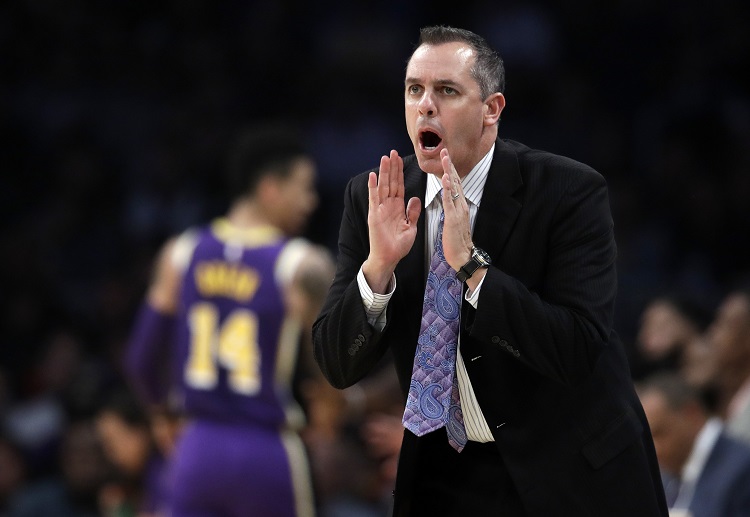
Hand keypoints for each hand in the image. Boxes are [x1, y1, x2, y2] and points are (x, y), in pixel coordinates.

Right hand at [363, 150, 420, 292]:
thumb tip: (416, 198)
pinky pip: (374, 198)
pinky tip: (373, 175)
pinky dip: (373, 187)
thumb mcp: (411, 227)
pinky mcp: (374, 215)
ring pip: (383, 186)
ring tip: (385, 158)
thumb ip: (413, 212)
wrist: (389, 258)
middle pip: (391, 182)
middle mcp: (388, 205)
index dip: (400, 172)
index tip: (401, 159)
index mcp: (398, 207)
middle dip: (392, 167)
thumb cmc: (399, 246)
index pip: (399, 185)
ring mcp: (380, 209)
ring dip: (384, 172)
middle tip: (393, 152)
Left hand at [439, 149, 472, 271]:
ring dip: (449, 170)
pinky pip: (450, 200)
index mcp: (460, 205)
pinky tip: (446, 178)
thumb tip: (449, 201)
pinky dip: (448, 188)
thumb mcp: (453, 221)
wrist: (463, 256)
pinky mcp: (453, 218)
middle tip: (444, 149)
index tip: (445, 157)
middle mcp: (461, 205)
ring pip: (454, 187)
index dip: (450, 170)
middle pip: (456, 180)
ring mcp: (459, 210)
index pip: (455, 184)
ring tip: (445, 157)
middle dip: (450, 164)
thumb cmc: (456, 241)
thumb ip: (452, 210)